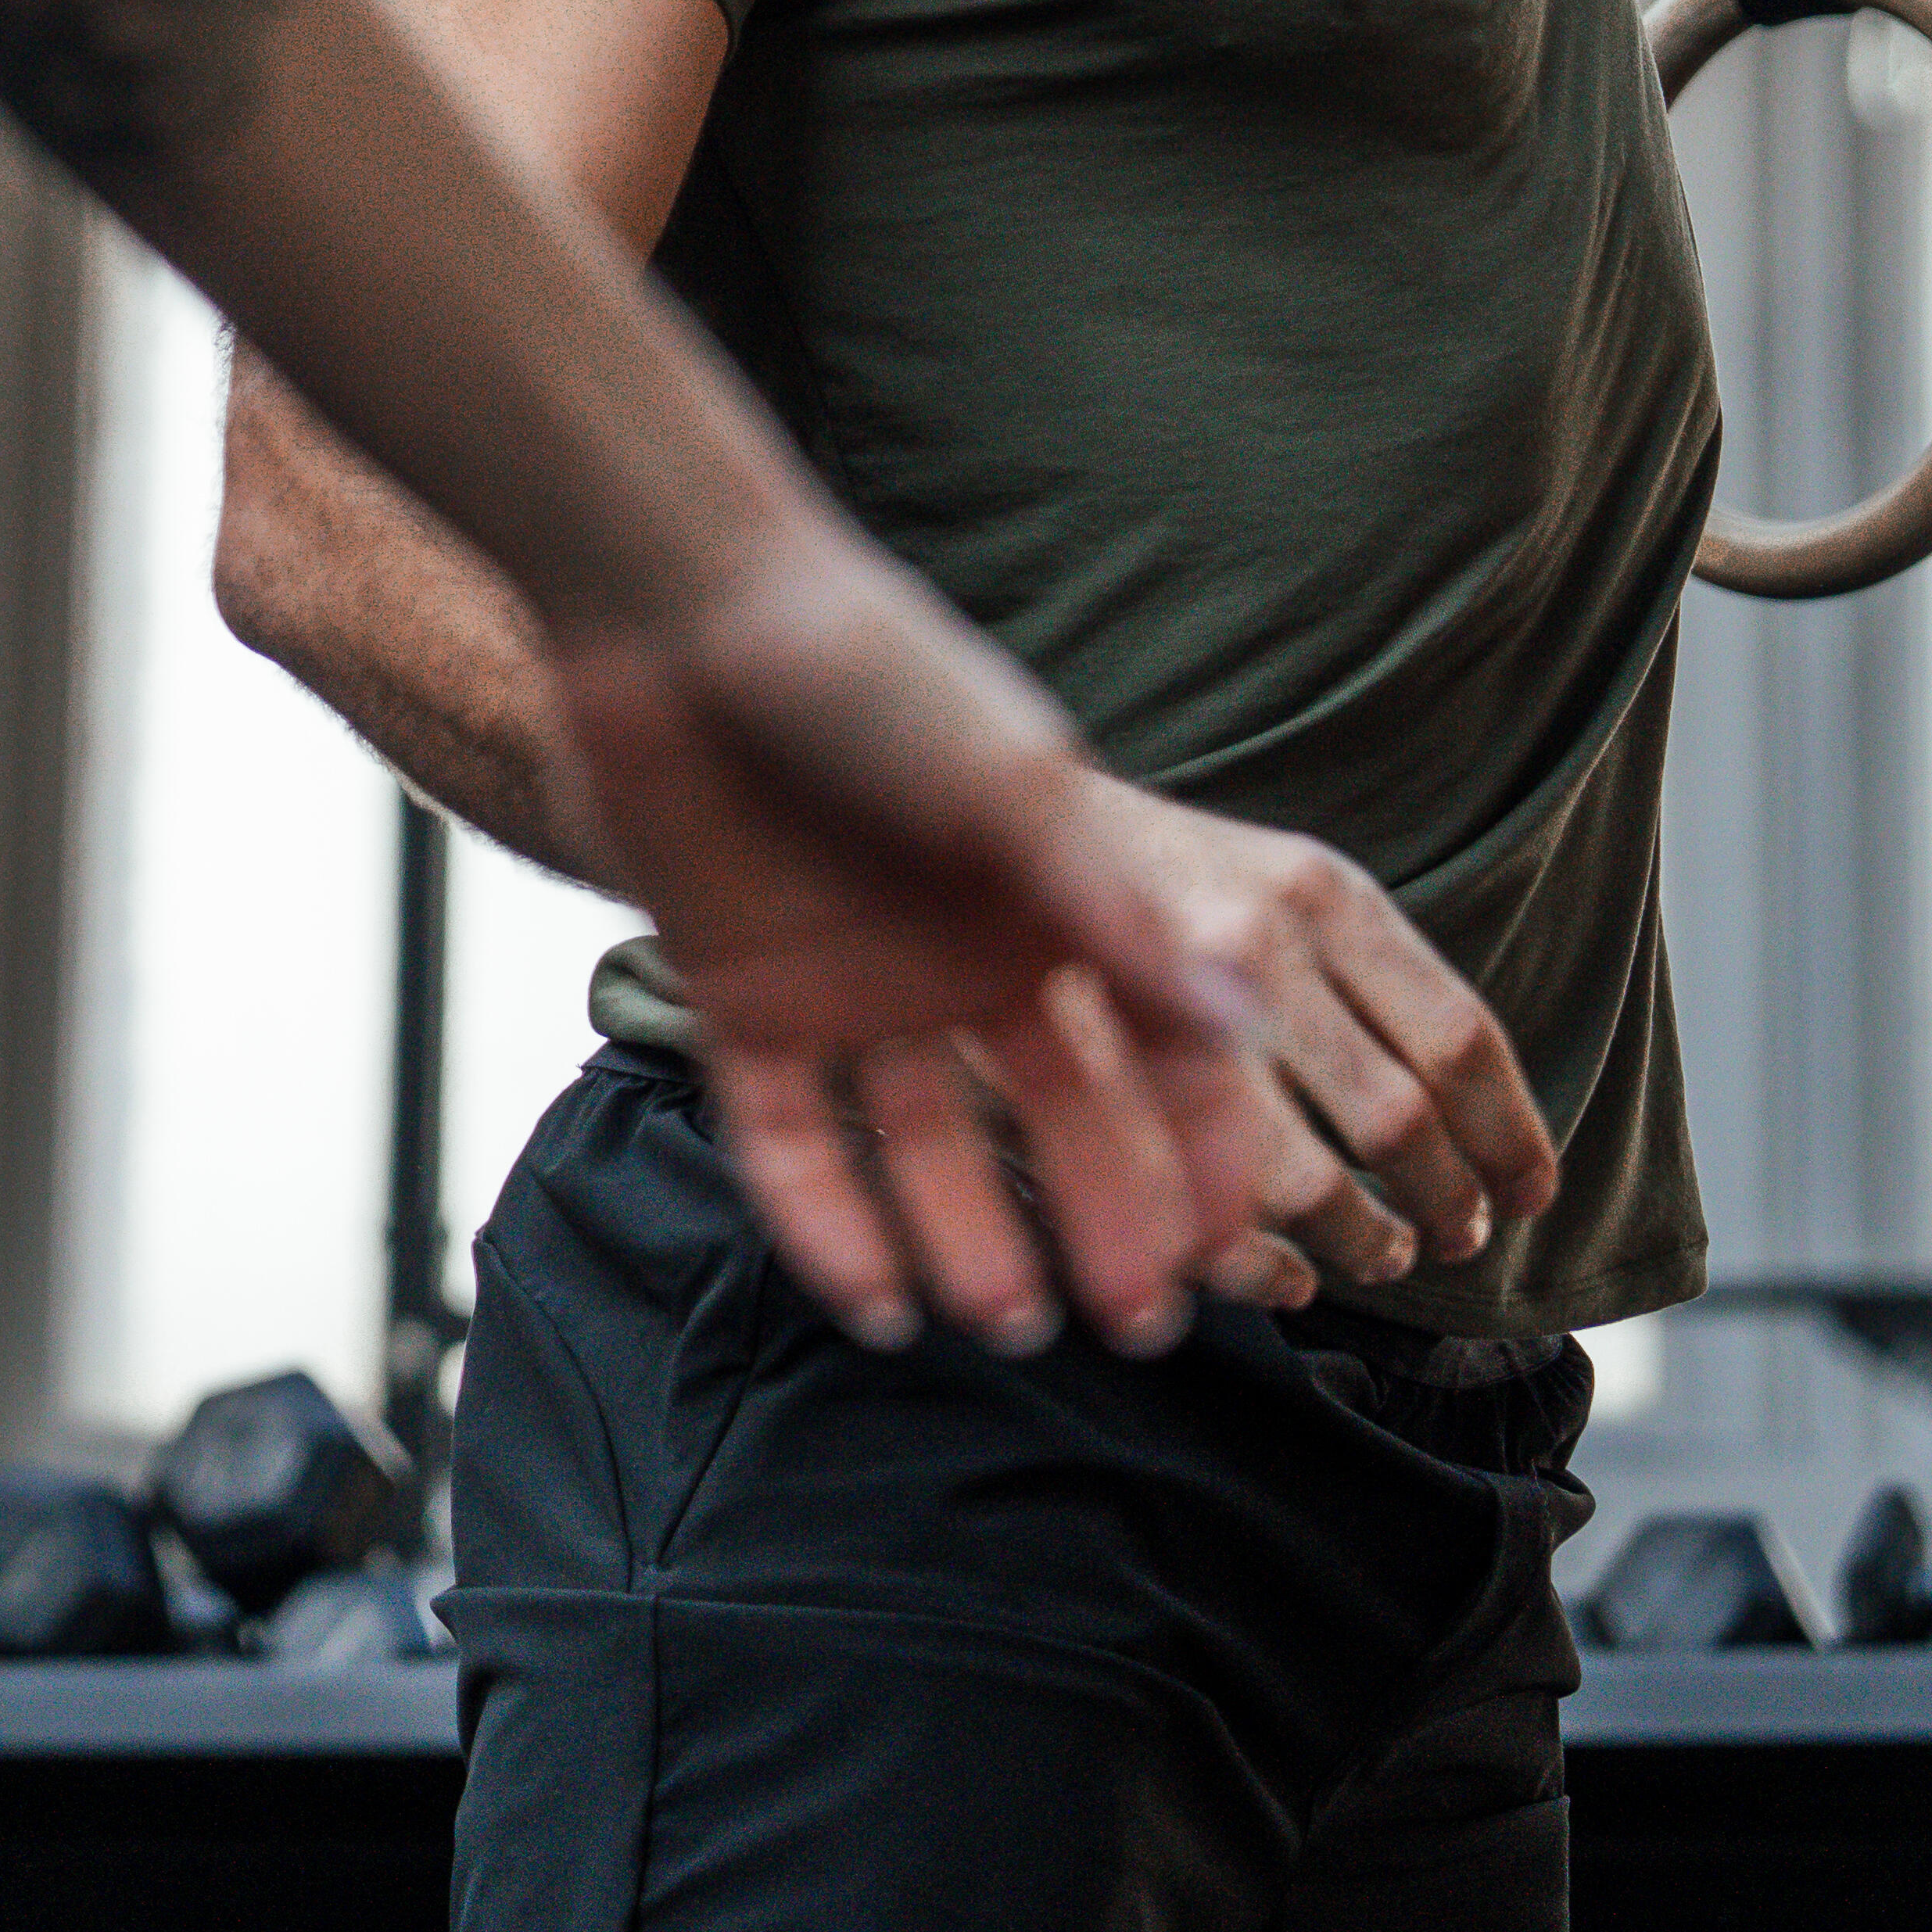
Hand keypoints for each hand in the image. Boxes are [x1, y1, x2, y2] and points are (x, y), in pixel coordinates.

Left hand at [545, 515, 1364, 1363]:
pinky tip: (874, 1302)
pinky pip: (790, 1144)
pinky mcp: (743, 1001)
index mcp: (1043, 897)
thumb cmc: (865, 665)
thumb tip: (1255, 1021)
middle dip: (1102, 1219)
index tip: (1230, 1247)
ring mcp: (850, 984)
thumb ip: (1122, 917)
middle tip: (1137, 1326)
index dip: (1197, 1145)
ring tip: (1004, 1318)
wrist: (676, 605)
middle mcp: (956, 954)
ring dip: (964, 1239)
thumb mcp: (1012, 787)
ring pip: (921, 1147)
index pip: (1150, 1046)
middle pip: (1048, 1116)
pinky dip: (829, 1228)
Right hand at [1019, 774, 1563, 1314]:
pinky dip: (1269, 1271)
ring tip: (1382, 1253)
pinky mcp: (1099, 1074)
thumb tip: (1491, 1127)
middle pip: (1400, 1121)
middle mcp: (1259, 943)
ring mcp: (1173, 1009)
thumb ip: (1373, 978)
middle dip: (1448, 1203)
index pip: (1460, 1037)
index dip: (1513, 1134)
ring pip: (1312, 1184)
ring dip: (1366, 1243)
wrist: (1004, 843)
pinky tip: (1291, 1277)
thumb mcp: (1286, 883)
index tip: (1533, 1194)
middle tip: (1459, 1236)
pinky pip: (1210, 1213)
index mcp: (1325, 893)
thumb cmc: (1174, 884)